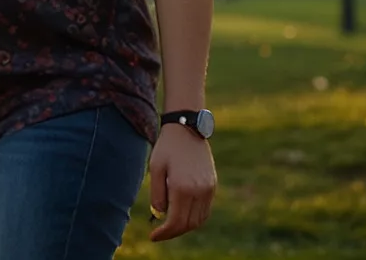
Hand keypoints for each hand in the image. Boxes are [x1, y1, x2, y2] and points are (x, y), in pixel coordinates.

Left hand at [148, 124, 215, 241]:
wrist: (187, 129)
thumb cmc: (167, 147)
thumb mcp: (155, 169)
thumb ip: (156, 194)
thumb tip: (160, 215)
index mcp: (182, 188)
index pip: (176, 222)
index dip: (164, 233)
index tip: (153, 236)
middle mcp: (199, 191)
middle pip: (188, 224)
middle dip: (173, 232)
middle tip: (160, 232)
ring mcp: (208, 189)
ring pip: (199, 220)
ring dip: (185, 226)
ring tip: (170, 224)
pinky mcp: (212, 185)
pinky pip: (205, 210)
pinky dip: (194, 217)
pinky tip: (182, 214)